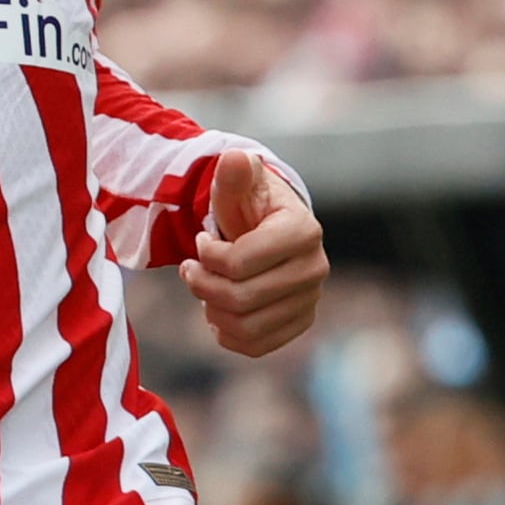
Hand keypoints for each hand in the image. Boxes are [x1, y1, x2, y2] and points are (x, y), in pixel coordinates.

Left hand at [183, 150, 326, 357]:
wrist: (264, 230)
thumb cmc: (246, 206)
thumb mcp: (236, 187)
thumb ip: (233, 174)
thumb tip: (236, 159)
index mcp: (303, 231)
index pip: (239, 263)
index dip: (206, 256)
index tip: (201, 241)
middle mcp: (315, 268)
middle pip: (241, 298)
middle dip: (201, 285)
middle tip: (189, 269)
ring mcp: (311, 299)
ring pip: (247, 326)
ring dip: (212, 309)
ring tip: (204, 288)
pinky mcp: (300, 322)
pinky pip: (257, 346)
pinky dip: (227, 333)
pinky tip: (218, 310)